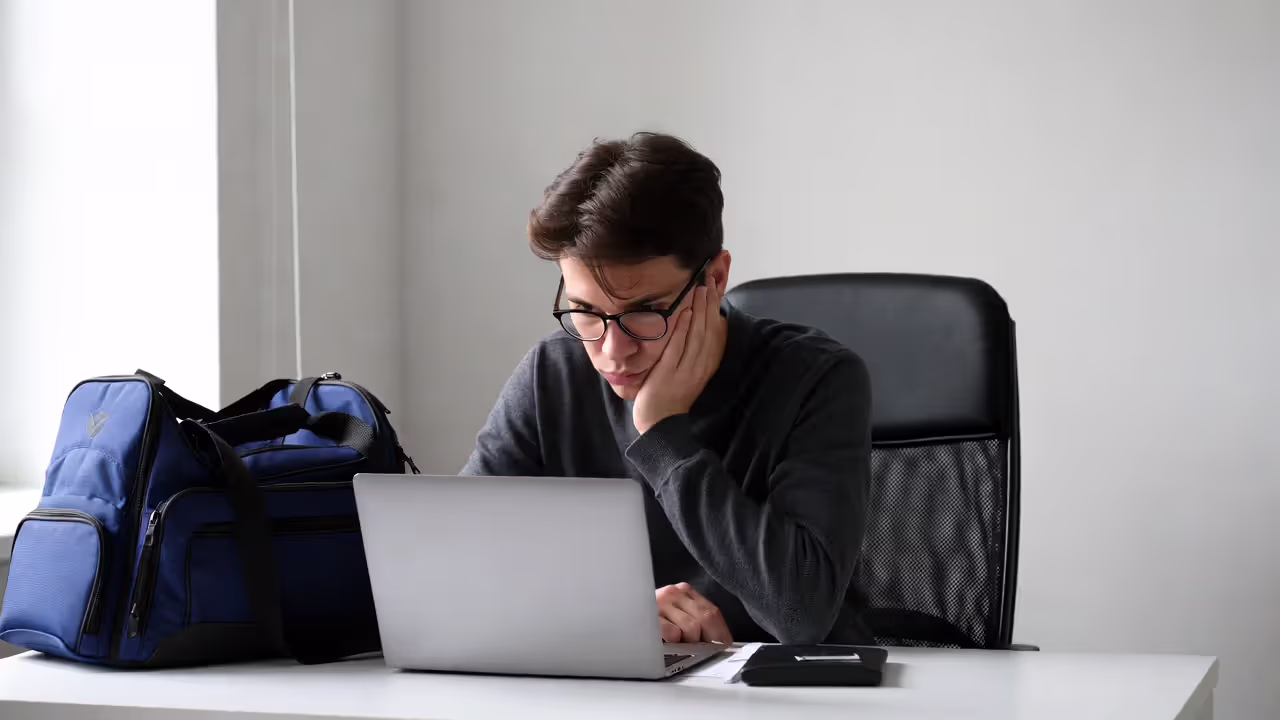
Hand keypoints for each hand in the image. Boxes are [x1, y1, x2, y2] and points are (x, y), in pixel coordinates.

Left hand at [632, 277, 727, 433]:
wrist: (660, 422)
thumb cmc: (673, 391)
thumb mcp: (691, 368)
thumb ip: (697, 347)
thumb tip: (705, 321)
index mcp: (708, 363)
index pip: (717, 330)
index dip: (716, 306)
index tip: (716, 284)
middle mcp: (701, 366)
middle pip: (709, 329)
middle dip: (709, 302)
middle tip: (709, 277)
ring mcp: (686, 370)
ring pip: (696, 336)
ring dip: (698, 310)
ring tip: (699, 288)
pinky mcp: (669, 375)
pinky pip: (677, 349)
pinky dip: (680, 330)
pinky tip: (682, 313)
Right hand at [656, 583, 733, 643]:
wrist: (626, 611)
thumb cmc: (658, 620)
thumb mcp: (682, 615)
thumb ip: (699, 622)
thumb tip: (719, 644)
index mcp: (687, 591)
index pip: (713, 614)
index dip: (718, 635)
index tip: (718, 649)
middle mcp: (675, 592)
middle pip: (704, 620)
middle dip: (702, 640)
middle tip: (694, 648)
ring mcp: (662, 600)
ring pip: (691, 627)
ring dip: (688, 642)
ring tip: (678, 644)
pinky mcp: (650, 612)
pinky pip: (672, 631)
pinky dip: (674, 638)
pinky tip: (669, 640)